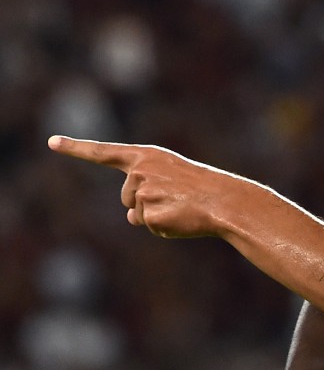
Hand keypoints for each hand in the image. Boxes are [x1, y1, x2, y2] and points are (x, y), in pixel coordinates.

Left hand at [48, 135, 250, 238]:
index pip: (104, 152)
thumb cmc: (203, 189)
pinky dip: (164, 228)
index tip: (51, 142)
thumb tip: (130, 217)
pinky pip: (149, 226)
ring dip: (155, 216)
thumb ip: (146, 189)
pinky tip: (181, 218)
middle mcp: (140, 170)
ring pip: (136, 214)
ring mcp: (144, 192)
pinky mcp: (149, 213)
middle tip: (177, 199)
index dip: (76, 148)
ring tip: (181, 207)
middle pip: (126, 197)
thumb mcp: (172, 178)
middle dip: (145, 204)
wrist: (226, 201)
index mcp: (146, 155)